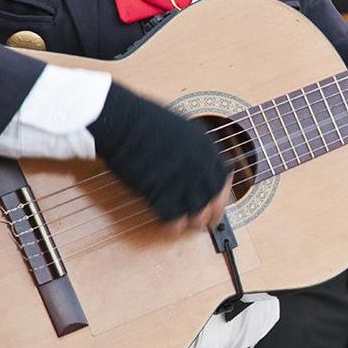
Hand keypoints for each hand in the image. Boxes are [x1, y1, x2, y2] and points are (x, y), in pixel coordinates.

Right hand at [88, 83, 230, 232]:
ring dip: (194, 222)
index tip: (216, 202)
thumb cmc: (145, 121)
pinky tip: (170, 225)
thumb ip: (195, 150)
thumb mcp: (183, 130)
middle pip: (216, 201)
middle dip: (213, 214)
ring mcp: (183, 183)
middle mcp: (201, 168)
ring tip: (188, 223)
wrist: (124, 122)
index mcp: (208, 150)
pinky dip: (174, 226)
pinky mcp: (162, 195)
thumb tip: (199, 164)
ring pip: (199, 214)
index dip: (220, 195)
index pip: (224, 180)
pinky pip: (175, 220)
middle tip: (207, 222)